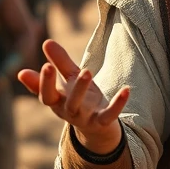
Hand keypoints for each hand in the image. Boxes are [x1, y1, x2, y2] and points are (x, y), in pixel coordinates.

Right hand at [18, 40, 127, 154]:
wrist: (96, 127)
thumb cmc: (78, 98)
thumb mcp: (70, 80)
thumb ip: (59, 63)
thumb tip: (46, 41)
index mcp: (57, 102)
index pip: (45, 94)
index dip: (43, 82)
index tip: (44, 65)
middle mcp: (68, 111)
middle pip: (59, 100)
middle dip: (54, 84)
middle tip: (51, 66)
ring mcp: (85, 118)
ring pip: (78, 106)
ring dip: (81, 88)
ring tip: (86, 70)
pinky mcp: (103, 122)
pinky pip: (110, 115)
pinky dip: (118, 104)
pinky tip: (126, 89)